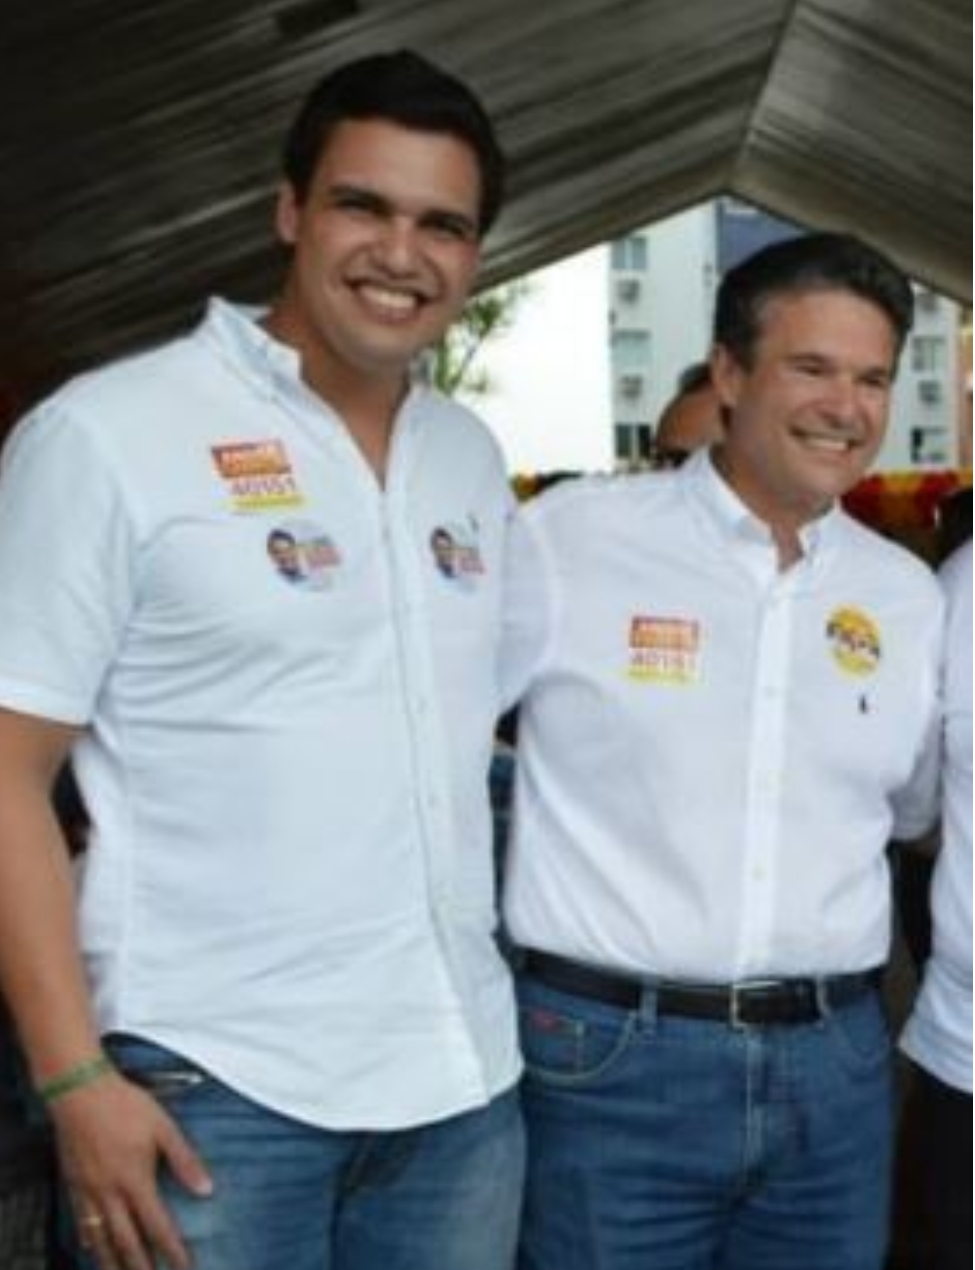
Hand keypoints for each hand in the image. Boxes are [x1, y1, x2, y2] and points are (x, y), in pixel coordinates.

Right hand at [50, 1071, 212, 1269]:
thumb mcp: (163, 1128)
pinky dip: (89, 1238)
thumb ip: (185, 1160)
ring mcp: (88, 1190)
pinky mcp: (73, 1182)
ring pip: (101, 1238)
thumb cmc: (124, 1105)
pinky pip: (81, 1220)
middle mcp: (110, 1192)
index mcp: (136, 1180)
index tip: (184, 1265)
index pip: (157, 1226)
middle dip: (142, 1266)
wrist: (79, 1090)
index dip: (172, 1250)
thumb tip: (206, 1189)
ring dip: (113, 1262)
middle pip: (127, 1242)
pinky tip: (94, 1246)